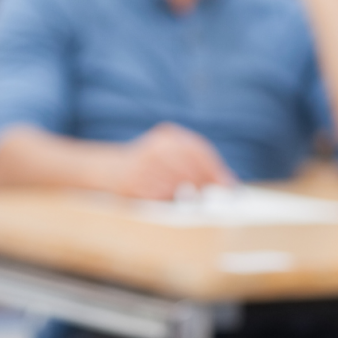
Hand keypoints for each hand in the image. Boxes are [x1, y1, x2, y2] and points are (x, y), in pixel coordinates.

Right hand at [108, 123, 236, 199]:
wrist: (109, 170)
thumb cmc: (150, 165)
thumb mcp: (172, 155)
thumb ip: (199, 165)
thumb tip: (228, 183)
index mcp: (167, 136)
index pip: (197, 150)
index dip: (215, 169)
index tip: (228, 185)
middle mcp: (154, 148)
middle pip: (189, 169)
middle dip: (203, 185)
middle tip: (212, 199)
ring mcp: (141, 166)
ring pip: (176, 185)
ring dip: (187, 196)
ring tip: (188, 200)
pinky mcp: (132, 185)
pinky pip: (160, 196)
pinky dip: (170, 201)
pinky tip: (169, 200)